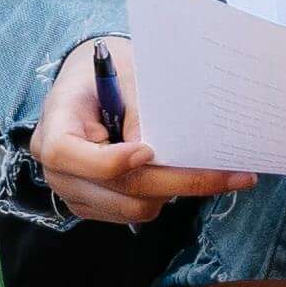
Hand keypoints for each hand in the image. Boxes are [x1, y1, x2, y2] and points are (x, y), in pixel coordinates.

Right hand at [29, 39, 255, 230]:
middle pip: (118, 189)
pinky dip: (164, 197)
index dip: (110, 160)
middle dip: (178, 182)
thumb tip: (171, 151)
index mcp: (52, 128)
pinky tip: (183, 175)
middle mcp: (56, 170)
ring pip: (133, 209)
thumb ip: (140, 112)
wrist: (91, 86)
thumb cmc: (108, 73)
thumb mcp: (125, 76)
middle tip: (232, 175)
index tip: (149, 149)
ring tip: (210, 170)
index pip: (67, 155)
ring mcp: (73, 193)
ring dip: (174, 191)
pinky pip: (134, 213)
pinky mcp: (94, 206)